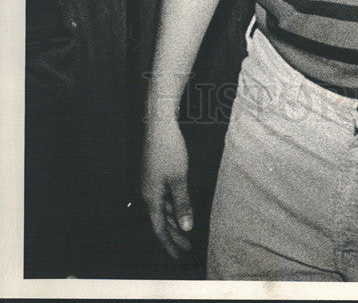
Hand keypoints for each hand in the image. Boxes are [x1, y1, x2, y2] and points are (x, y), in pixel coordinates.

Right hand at [141, 118, 193, 259]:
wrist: (158, 125)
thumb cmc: (169, 150)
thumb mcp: (179, 178)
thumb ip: (183, 203)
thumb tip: (187, 228)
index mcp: (151, 197)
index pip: (159, 229)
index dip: (170, 244)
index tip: (179, 256)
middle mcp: (146, 193)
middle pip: (160, 221)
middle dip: (174, 236)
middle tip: (187, 249)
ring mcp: (149, 184)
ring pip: (161, 210)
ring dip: (174, 222)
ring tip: (186, 233)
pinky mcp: (153, 175)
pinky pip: (162, 199)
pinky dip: (172, 208)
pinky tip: (180, 210)